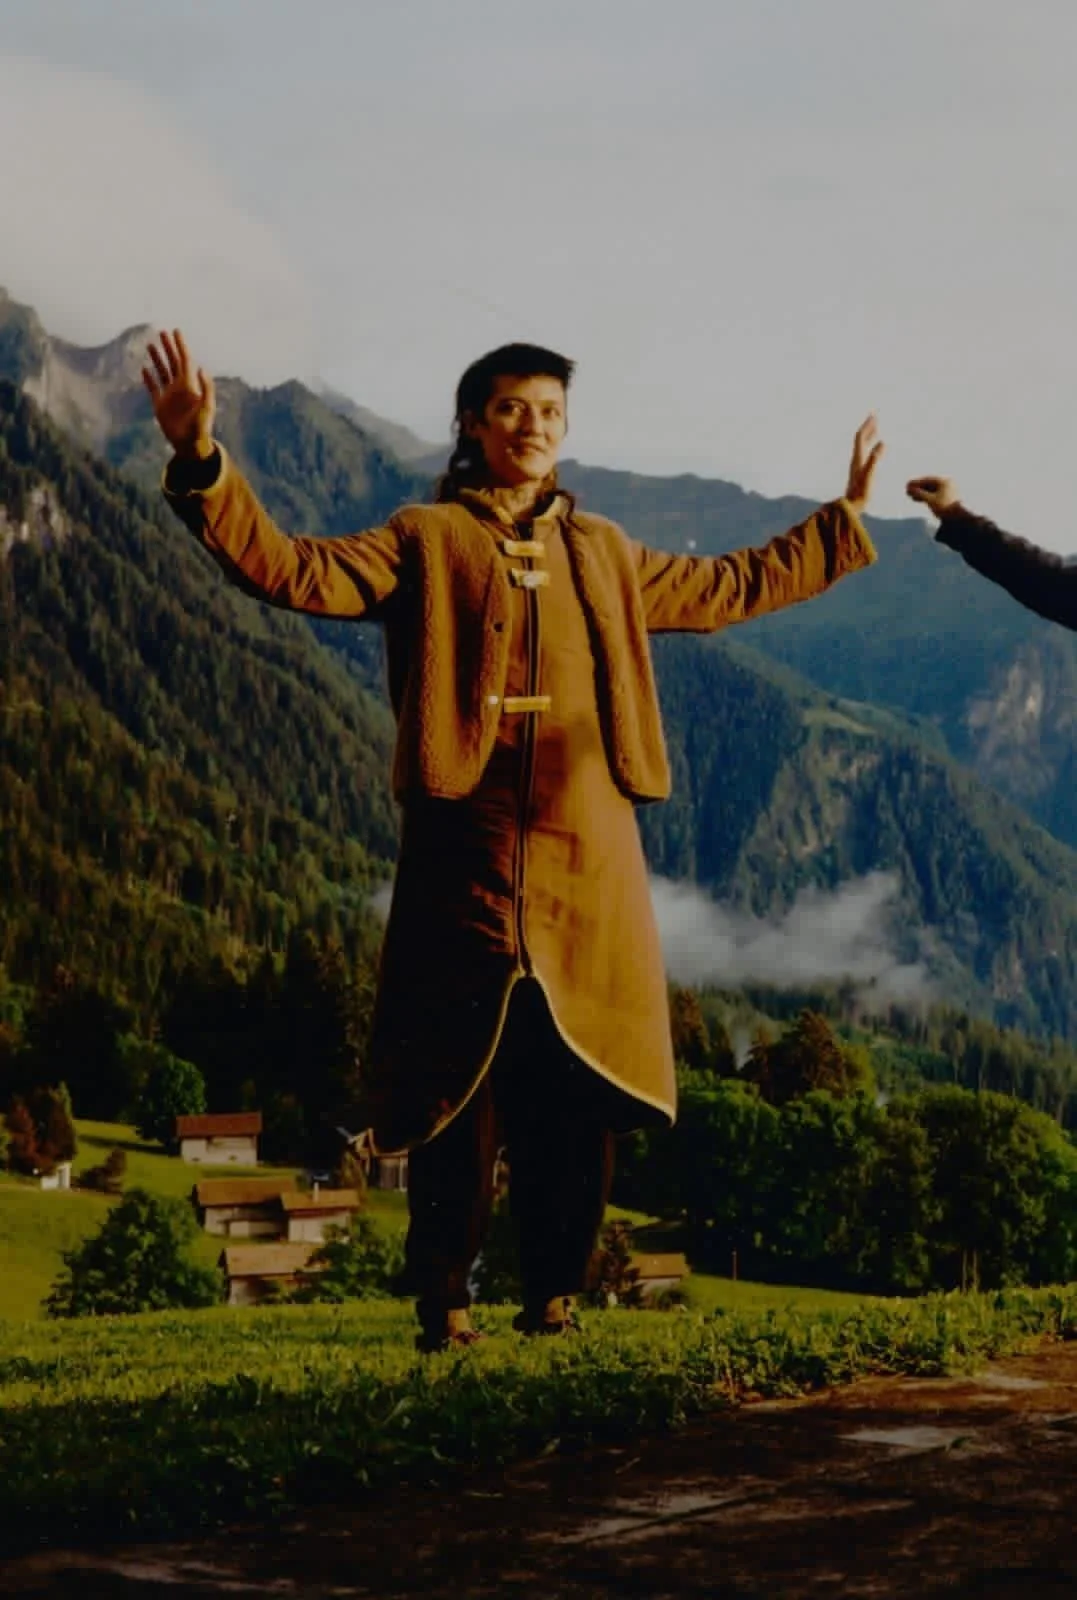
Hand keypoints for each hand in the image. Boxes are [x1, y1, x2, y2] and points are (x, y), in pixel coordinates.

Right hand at [142, 329, 215, 459]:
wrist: (190, 445)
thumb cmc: (201, 427)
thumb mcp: (207, 407)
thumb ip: (206, 388)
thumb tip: (201, 367)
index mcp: (190, 385)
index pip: (185, 360)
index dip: (181, 345)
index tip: (176, 331)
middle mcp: (179, 387)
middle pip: (172, 362)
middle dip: (168, 347)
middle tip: (161, 331)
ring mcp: (169, 395)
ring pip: (162, 371)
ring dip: (157, 358)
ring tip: (150, 344)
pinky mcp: (160, 405)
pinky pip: (153, 388)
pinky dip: (148, 379)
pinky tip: (144, 369)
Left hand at [844, 414, 884, 512]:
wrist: (851, 507)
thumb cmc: (861, 493)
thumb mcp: (869, 474)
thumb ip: (875, 458)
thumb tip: (883, 443)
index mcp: (858, 458)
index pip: (860, 437)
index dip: (867, 425)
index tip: (874, 415)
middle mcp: (856, 460)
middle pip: (860, 439)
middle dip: (868, 427)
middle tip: (875, 417)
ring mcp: (858, 466)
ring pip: (863, 446)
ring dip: (869, 436)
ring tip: (876, 428)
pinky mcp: (860, 472)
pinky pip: (866, 454)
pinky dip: (871, 447)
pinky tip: (877, 449)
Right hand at [906, 476, 959, 517]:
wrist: (958, 518)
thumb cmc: (945, 507)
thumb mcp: (930, 500)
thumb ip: (919, 493)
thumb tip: (910, 489)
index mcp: (944, 481)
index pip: (927, 480)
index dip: (916, 482)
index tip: (907, 485)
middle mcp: (946, 484)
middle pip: (929, 484)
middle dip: (917, 488)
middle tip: (907, 491)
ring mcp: (947, 491)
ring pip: (931, 490)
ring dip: (921, 493)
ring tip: (911, 497)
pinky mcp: (947, 499)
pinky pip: (934, 495)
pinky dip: (926, 497)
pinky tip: (918, 500)